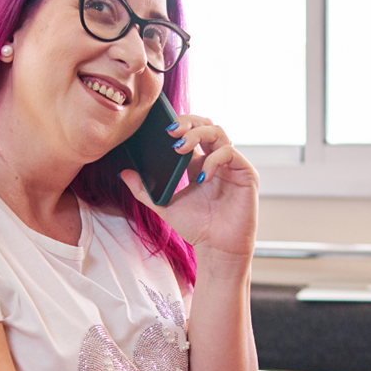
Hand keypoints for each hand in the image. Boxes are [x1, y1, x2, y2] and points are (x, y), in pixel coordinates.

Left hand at [119, 114, 258, 263]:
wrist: (216, 248)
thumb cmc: (196, 227)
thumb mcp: (163, 205)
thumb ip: (143, 190)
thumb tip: (124, 172)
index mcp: (198, 164)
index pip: (192, 132)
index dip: (179, 125)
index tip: (162, 129)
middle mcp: (216, 160)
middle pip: (206, 125)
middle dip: (188, 122)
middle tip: (171, 130)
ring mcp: (232, 165)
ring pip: (219, 132)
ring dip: (197, 135)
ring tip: (180, 148)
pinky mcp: (246, 173)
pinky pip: (230, 153)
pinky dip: (213, 160)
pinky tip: (202, 176)